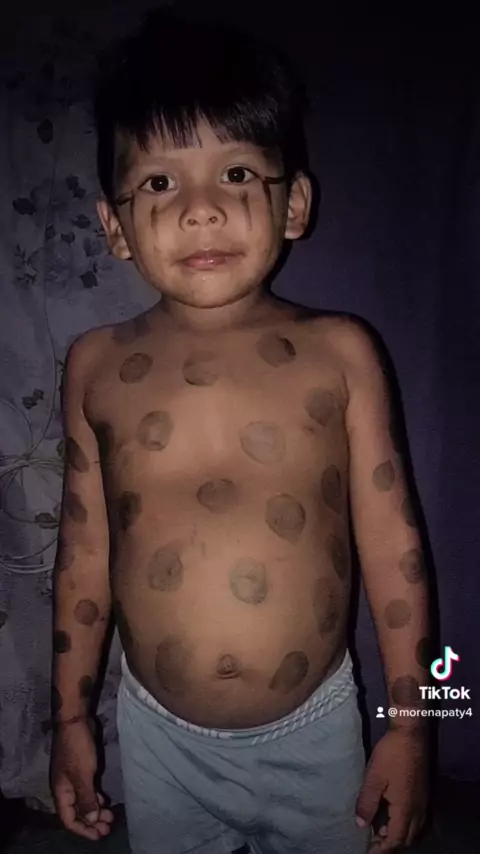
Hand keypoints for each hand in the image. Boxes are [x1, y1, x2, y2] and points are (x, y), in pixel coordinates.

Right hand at [50, 717, 114, 840]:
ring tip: (110, 817)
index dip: (82, 829)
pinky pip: (88, 790)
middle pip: (77, 812)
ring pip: (84, 801)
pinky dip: (96, 798)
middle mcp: (65, 788)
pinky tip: (105, 801)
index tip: (98, 835)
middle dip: (91, 822)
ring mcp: (73, 778)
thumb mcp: (83, 775)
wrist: (75, 721)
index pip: (68, 819)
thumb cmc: (77, 748)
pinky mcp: (81, 769)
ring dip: (95, 811)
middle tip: (108, 827)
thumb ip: (86, 798)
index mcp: (61, 792)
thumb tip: (91, 820)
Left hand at [355, 728, 427, 851]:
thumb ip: (367, 802)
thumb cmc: (391, 754)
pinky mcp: (423, 792)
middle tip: (373, 842)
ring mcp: (423, 801)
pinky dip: (404, 823)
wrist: (411, 734)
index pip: (395, 840)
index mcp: (406, 809)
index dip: (382, 849)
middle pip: (406, 838)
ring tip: (379, 829)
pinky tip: (391, 814)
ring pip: (413, 829)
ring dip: (398, 834)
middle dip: (391, 844)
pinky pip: (416, 818)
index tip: (368, 850)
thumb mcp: (374, 778)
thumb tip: (361, 824)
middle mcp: (418, 809)